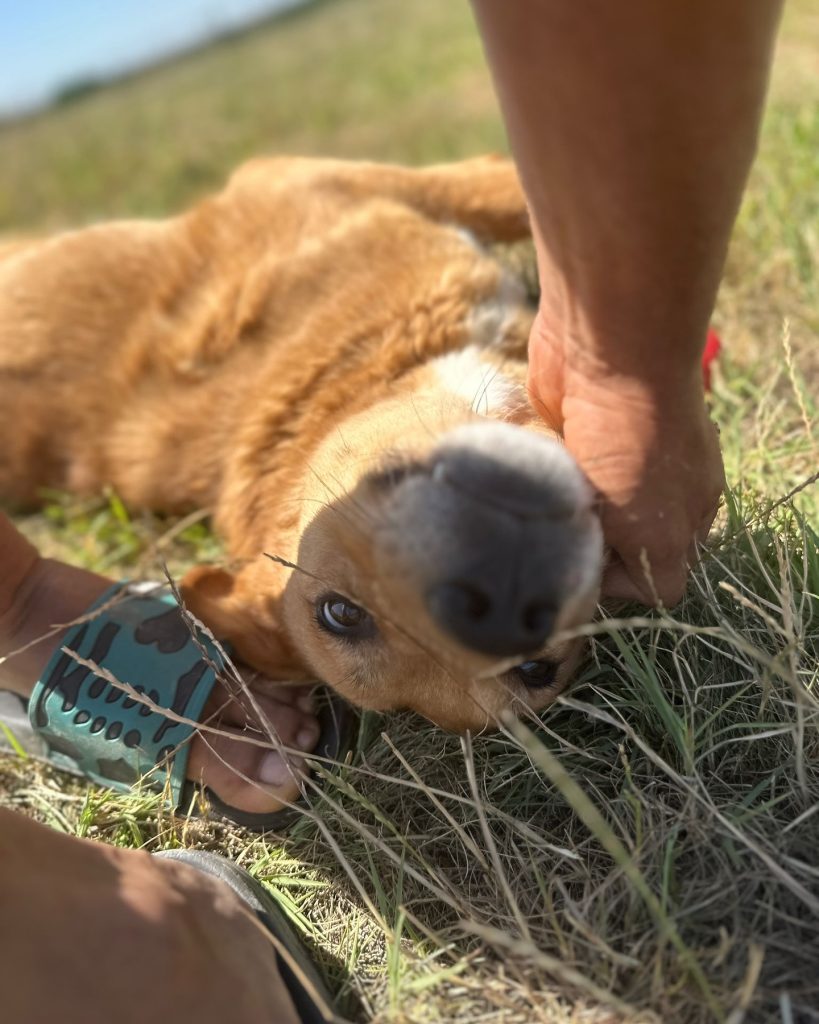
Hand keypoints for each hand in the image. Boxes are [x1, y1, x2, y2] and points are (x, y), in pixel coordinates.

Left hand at [528, 310, 723, 606]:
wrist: (608, 347)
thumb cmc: (642, 437)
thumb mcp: (658, 528)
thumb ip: (651, 572)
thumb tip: (609, 594)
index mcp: (685, 513)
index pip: (653, 576)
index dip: (619, 583)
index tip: (584, 573)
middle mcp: (647, 489)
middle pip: (607, 543)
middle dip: (580, 546)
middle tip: (553, 547)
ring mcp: (604, 460)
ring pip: (572, 512)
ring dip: (554, 515)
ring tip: (536, 514)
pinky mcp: (564, 434)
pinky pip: (547, 475)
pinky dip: (536, 480)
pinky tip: (525, 481)